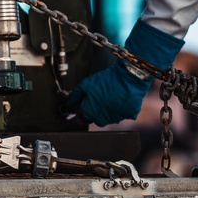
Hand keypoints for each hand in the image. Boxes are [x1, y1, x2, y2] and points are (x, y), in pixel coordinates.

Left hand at [66, 20, 183, 125]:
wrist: (129, 77)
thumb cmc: (106, 80)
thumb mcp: (86, 84)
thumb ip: (75, 96)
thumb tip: (69, 104)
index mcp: (90, 113)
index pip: (83, 116)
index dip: (84, 108)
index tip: (88, 101)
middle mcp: (102, 119)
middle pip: (96, 119)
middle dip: (95, 110)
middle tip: (100, 97)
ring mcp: (116, 118)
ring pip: (109, 117)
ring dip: (108, 110)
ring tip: (111, 95)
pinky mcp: (129, 115)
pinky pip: (123, 113)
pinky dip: (121, 108)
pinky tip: (121, 97)